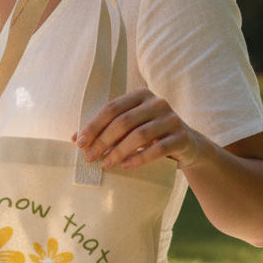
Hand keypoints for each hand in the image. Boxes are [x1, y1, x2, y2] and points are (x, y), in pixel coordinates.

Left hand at [74, 88, 208, 170]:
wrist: (187, 146)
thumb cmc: (151, 135)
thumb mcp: (129, 129)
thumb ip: (106, 130)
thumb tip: (75, 138)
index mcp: (141, 95)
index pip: (112, 108)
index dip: (94, 125)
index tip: (80, 143)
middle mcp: (157, 103)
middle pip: (123, 121)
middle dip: (103, 141)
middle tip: (90, 157)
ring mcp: (171, 119)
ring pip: (139, 135)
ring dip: (118, 151)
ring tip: (105, 164)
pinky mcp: (182, 137)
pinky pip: (157, 149)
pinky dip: (139, 158)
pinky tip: (125, 166)